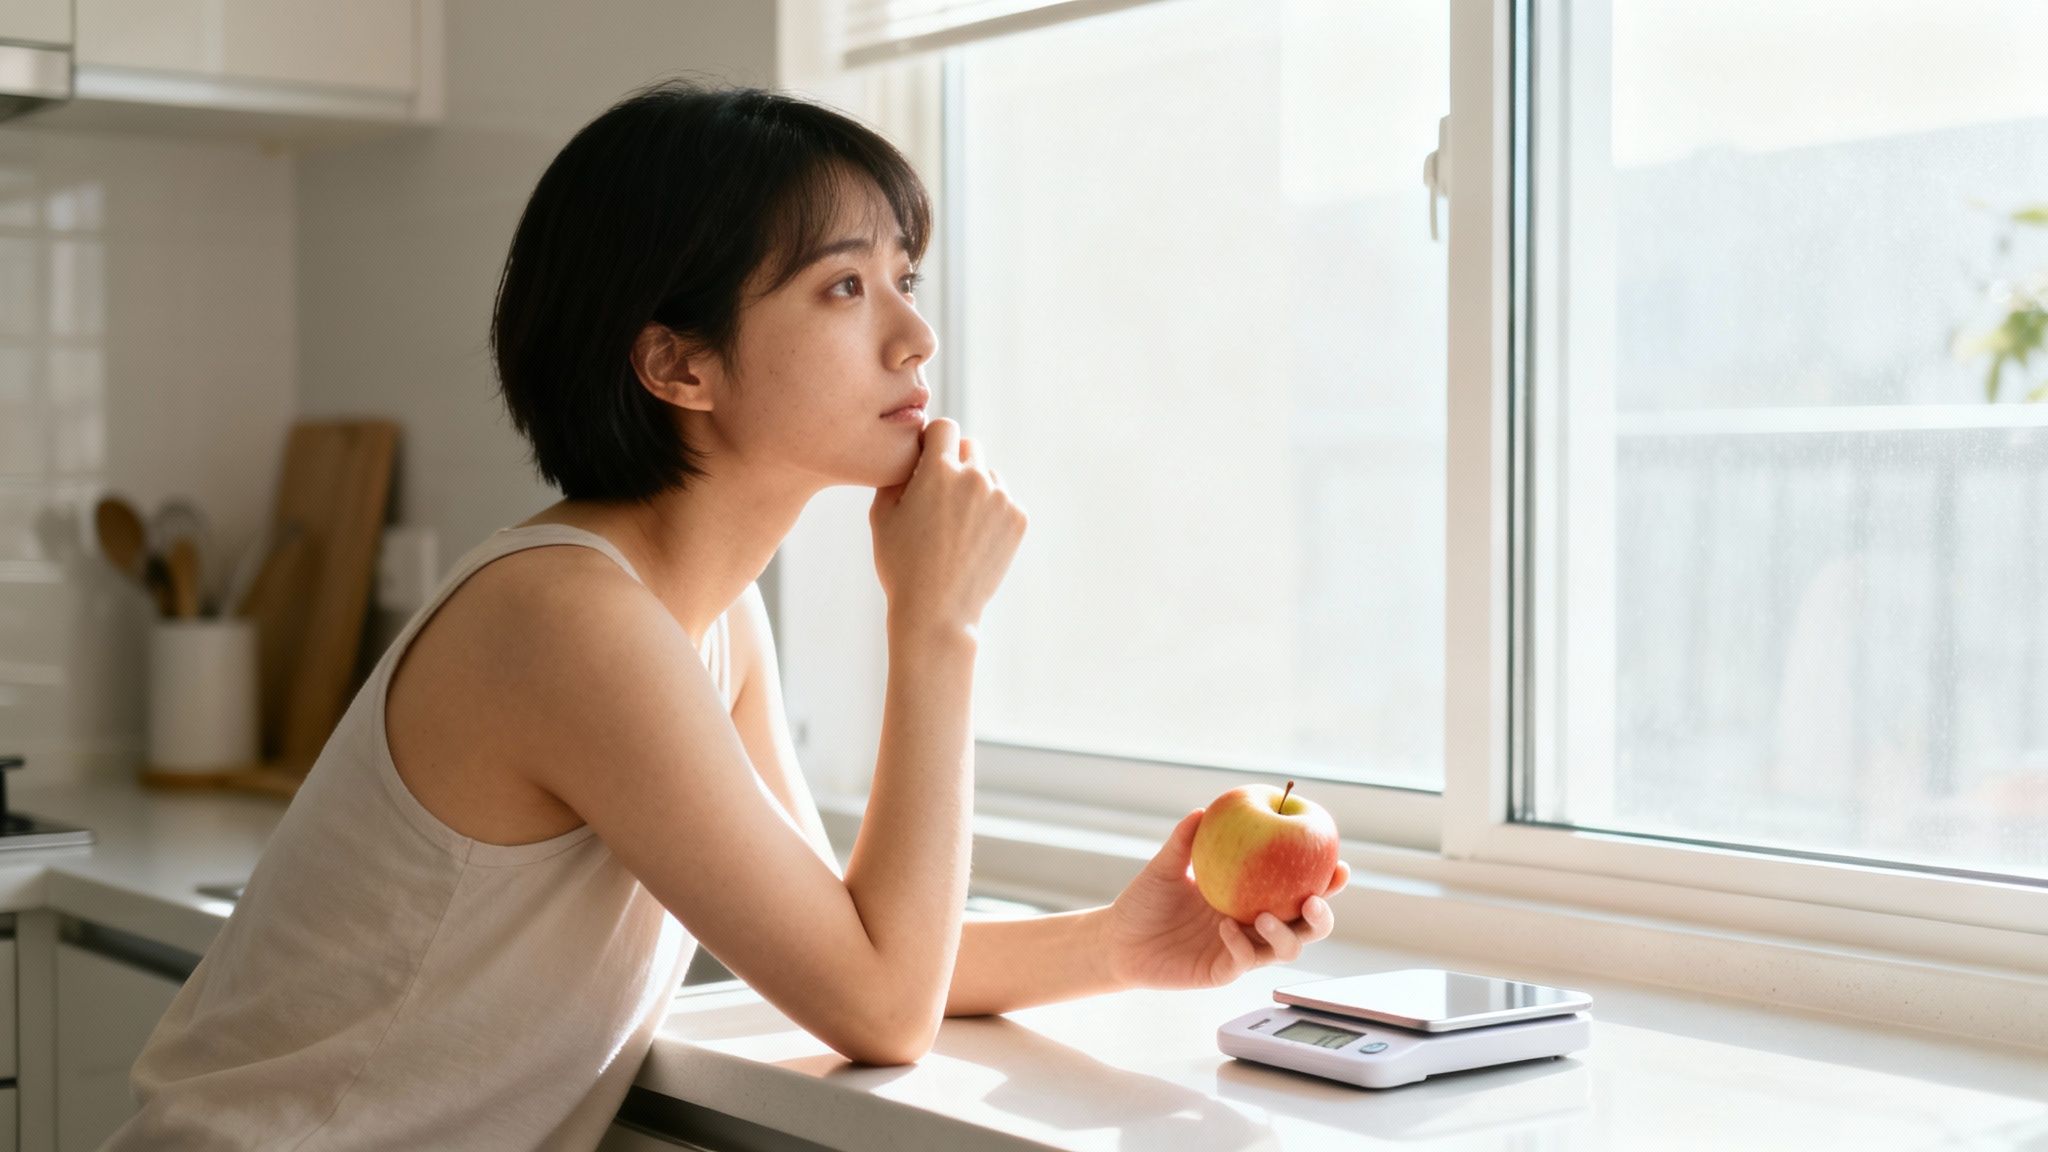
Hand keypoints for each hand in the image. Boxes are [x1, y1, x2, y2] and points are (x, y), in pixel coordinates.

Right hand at [869, 418, 1026, 634]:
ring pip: (988, 475)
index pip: (944, 427)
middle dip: (954, 462)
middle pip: (969, 447)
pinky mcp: (1018, 520)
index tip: (926, 459)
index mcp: (939, 471)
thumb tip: (912, 450)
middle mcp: (975, 478)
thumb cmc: (902, 565)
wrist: (938, 612)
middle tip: (939, 497)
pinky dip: (991, 513)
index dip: (933, 440)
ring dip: (974, 488)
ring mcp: (1001, 499)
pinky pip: (1003, 501)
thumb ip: (897, 473)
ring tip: (954, 526)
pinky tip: (971, 540)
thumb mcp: (882, 515)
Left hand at [1097, 809, 1350, 991]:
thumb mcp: (1165, 866)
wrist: (1118, 939)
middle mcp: (1253, 925)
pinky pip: (1244, 961)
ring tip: (1263, 916)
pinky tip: (1226, 928)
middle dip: (1320, 916)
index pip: (1298, 889)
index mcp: (1252, 897)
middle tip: (1312, 899)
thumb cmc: (1144, 901)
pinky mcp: (1222, 971)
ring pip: (1284, 950)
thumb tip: (1204, 810)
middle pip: (1306, 927)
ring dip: (1283, 934)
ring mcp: (1241, 950)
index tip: (1339, 865)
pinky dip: (1241, 945)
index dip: (1325, 883)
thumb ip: (1185, 841)